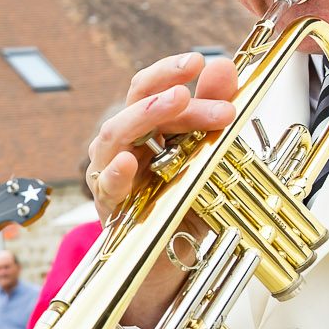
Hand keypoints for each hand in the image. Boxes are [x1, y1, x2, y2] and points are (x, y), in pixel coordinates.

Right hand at [88, 52, 240, 327]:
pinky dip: (114, 174)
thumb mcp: (209, 158)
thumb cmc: (186, 211)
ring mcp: (113, 180)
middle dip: (163, 94)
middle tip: (194, 90)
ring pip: (111, 139)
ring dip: (142, 118)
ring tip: (174, 103)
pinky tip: (128, 162)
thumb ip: (212, 115)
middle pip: (129, 109)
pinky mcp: (112, 212)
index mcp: (147, 135)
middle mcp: (125, 152)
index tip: (200, 60)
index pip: (147, 91)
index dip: (169, 72)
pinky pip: (106, 189)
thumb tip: (222, 66)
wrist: (174, 268)